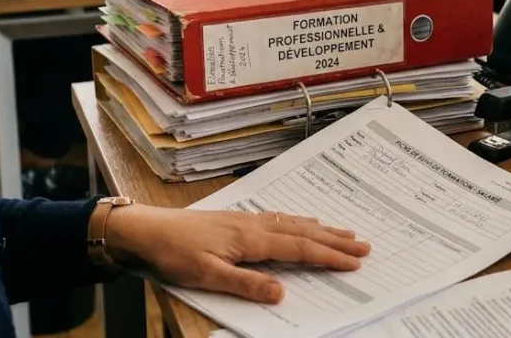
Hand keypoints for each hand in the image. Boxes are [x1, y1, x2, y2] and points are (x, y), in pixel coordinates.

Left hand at [104, 205, 370, 303]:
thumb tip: (282, 292)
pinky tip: (301, 221)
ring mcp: (245, 221)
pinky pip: (278, 219)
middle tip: (364, 245)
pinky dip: (298, 221)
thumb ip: (246, 284)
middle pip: (303, 232)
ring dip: (321, 228)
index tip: (355, 261)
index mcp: (251, 239)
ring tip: (344, 231)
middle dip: (335, 240)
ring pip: (293, 223)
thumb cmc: (172, 254)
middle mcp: (253, 226)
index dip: (329, 256)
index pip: (300, 248)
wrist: (145, 231)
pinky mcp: (236, 221)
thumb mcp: (207, 276)